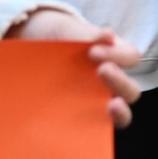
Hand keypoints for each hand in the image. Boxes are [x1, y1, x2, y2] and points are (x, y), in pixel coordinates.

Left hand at [8, 10, 141, 127]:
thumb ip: (88, 34)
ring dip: (120, 112)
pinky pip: (93, 128)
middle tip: (102, 70)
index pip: (131, 58)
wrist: (26, 46)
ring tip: (111, 106)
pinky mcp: (78, 118)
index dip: (119, 56)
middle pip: (131, 91)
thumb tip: (108, 35)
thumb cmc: (55, 36)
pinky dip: (94, 129)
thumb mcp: (68, 30)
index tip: (93, 51)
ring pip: (120, 115)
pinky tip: (82, 124)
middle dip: (121, 82)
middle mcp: (109, 82)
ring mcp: (95, 102)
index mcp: (114, 57)